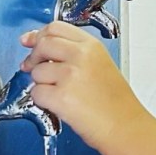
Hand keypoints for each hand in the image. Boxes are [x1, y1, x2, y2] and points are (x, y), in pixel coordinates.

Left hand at [19, 22, 149, 151]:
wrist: (125, 127)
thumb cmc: (116, 103)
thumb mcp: (101, 65)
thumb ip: (73, 52)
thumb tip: (40, 44)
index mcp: (92, 46)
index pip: (56, 27)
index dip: (39, 35)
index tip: (30, 41)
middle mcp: (81, 56)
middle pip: (42, 44)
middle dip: (33, 57)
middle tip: (34, 68)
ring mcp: (70, 75)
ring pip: (36, 71)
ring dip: (41, 83)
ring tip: (61, 94)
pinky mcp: (61, 97)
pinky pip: (36, 93)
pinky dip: (42, 101)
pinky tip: (59, 105)